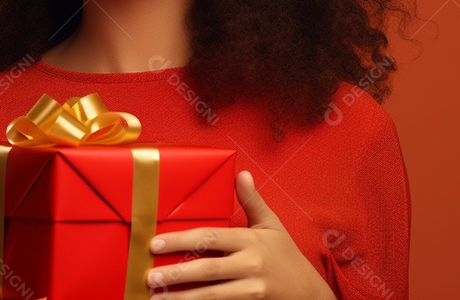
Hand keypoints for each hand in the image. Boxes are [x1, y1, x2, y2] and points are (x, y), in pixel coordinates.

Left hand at [145, 170, 335, 299]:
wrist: (310, 292)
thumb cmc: (286, 256)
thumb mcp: (272, 225)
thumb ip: (253, 201)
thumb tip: (241, 173)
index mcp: (250, 240)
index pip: (211, 238)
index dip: (181, 240)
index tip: (156, 243)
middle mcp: (251, 264)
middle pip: (207, 269)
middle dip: (176, 274)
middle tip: (149, 276)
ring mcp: (252, 288)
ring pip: (212, 295)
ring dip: (182, 298)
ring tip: (157, 298)